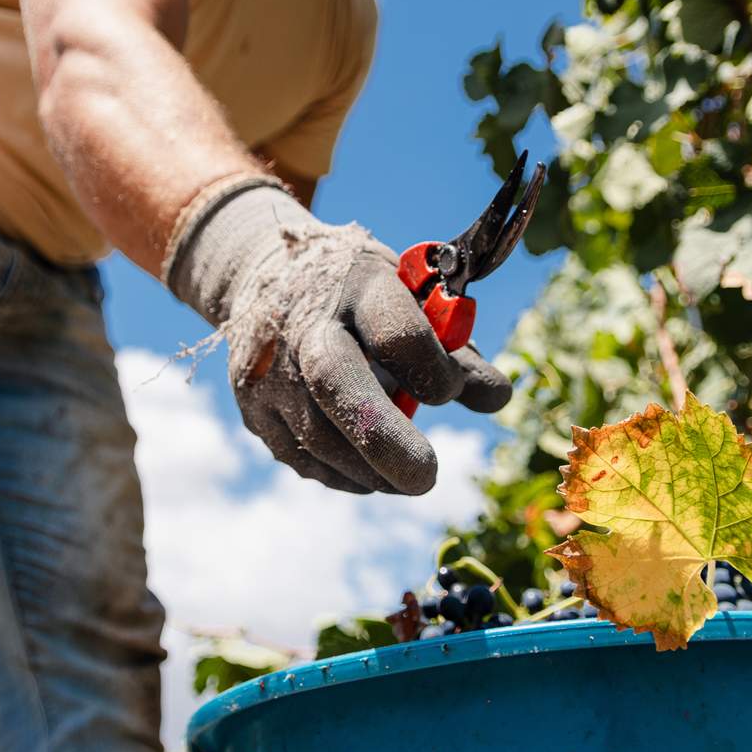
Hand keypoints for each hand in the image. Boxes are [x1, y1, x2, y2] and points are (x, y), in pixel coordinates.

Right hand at [166, 179, 510, 492]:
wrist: (271, 273)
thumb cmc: (361, 295)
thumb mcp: (411, 298)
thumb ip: (455, 349)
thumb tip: (498, 398)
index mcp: (357, 285)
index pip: (398, 333)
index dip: (435, 372)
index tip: (453, 391)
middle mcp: (304, 324)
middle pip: (336, 381)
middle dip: (385, 438)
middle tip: (426, 478)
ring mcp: (268, 367)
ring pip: (316, 435)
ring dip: (371, 470)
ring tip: (409, 477)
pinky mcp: (253, 407)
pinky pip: (300, 457)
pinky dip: (343, 474)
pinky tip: (371, 472)